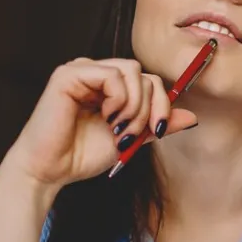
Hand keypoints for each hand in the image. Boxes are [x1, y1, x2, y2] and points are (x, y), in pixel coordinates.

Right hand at [0, 58, 198, 194]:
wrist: (50, 171)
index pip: (150, 82)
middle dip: (148, 109)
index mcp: (109, 86)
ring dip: (135, 105)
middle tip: (131, 135)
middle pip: (145, 75)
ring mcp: (82, 70)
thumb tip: (191, 117)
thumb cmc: (82, 156)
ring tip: (118, 128)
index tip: (158, 131)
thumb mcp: (131, 139)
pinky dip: (118, 99)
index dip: (162, 105)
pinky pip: (112, 75)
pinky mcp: (70, 74)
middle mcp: (96, 73)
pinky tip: (106, 117)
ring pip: (133, 71)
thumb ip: (156, 125)